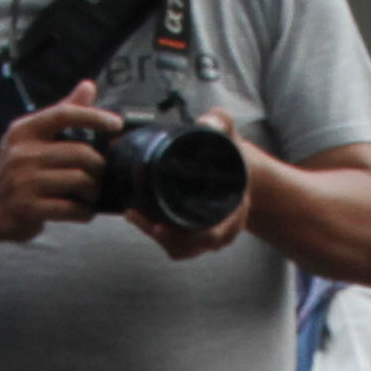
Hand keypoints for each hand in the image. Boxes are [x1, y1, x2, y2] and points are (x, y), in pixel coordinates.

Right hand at [0, 80, 116, 244]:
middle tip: (100, 174)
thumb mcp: (30, 137)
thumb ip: (61, 112)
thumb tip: (88, 86)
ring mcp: (24, 182)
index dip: (94, 116)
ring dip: (93, 190)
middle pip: (80, 152)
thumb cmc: (15, 169)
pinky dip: (84, 211)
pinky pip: (72, 208)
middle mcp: (22, 153)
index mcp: (25, 131)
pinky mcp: (29, 208)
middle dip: (99, 166)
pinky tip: (82, 210)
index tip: (116, 124)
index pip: (64, 114)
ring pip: (80, 180)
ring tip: (91, 193)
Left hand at [123, 108, 256, 265]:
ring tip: (133, 213)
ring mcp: (207, 237)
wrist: (237, 171)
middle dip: (162, 236)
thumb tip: (204, 123)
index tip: (161, 226)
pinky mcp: (193, 237)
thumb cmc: (230, 155)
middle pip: (188, 246)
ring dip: (153, 233)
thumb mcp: (230, 134)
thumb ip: (221, 123)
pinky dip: (155, 232)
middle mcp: (222, 230)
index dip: (190, 235)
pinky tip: (137, 215)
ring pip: (178, 248)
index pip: (213, 234)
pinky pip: (173, 245)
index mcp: (234, 211)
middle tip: (136, 214)